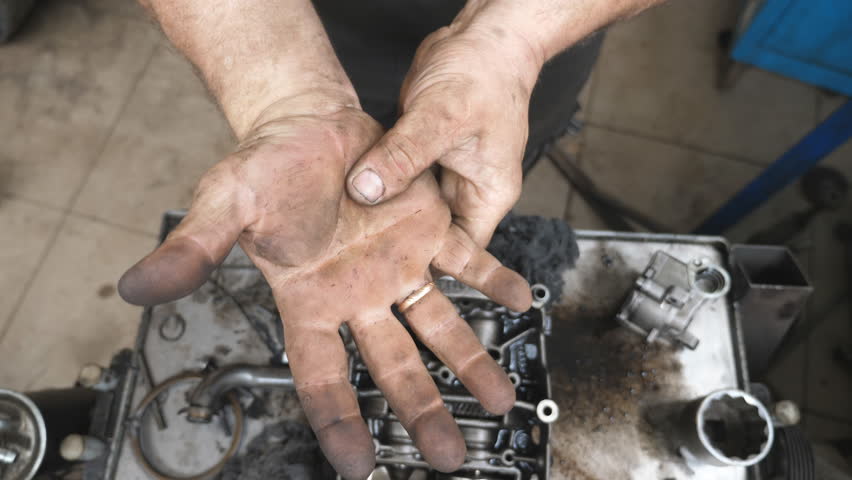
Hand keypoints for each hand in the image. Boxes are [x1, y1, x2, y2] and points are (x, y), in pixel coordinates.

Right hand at [117, 97, 532, 478]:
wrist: (308, 121)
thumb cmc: (264, 165)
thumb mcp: (225, 206)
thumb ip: (193, 251)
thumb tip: (137, 287)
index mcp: (309, 302)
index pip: (322, 374)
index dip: (339, 421)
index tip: (359, 467)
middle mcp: (358, 295)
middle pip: (393, 366)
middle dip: (421, 410)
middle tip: (447, 455)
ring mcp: (396, 265)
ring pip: (438, 324)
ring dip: (471, 361)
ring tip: (500, 400)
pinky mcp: (427, 229)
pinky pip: (468, 260)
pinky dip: (494, 279)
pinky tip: (522, 301)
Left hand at [346, 25, 542, 245]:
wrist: (481, 37)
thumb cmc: (483, 73)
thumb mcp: (441, 117)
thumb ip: (404, 155)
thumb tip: (367, 191)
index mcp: (487, 194)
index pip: (461, 252)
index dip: (429, 264)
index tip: (389, 274)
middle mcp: (465, 190)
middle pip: (431, 235)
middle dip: (399, 248)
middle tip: (356, 264)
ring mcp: (441, 173)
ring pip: (409, 209)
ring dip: (383, 218)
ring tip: (345, 240)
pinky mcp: (418, 156)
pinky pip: (396, 180)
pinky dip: (376, 186)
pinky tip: (348, 197)